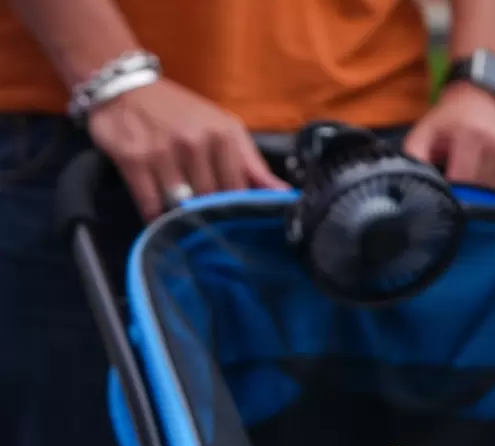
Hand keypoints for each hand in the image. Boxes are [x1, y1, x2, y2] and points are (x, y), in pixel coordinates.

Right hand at [87, 79, 286, 219]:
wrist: (125, 87)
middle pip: (211, 202)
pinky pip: (150, 205)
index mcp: (224, 136)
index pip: (240, 193)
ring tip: (183, 221)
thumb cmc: (182, 113)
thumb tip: (286, 195)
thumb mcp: (224, 129)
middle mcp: (195, 143)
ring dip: (183, 219)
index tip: (236, 225)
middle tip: (207, 225)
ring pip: (181, 206)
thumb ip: (253, 165)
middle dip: (210, 217)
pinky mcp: (133, 160)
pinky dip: (156, 217)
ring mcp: (162, 152)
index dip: (238, 213)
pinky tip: (160, 217)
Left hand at [404, 82, 494, 194]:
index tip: (446, 197)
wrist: (481, 99)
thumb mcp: (424, 134)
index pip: (463, 184)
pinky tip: (494, 184)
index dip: (453, 196)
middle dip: (470, 199)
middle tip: (460, 195)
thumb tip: (409, 187)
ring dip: (488, 199)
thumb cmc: (449, 122)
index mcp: (472, 135)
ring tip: (477, 187)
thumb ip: (413, 158)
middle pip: (484, 193)